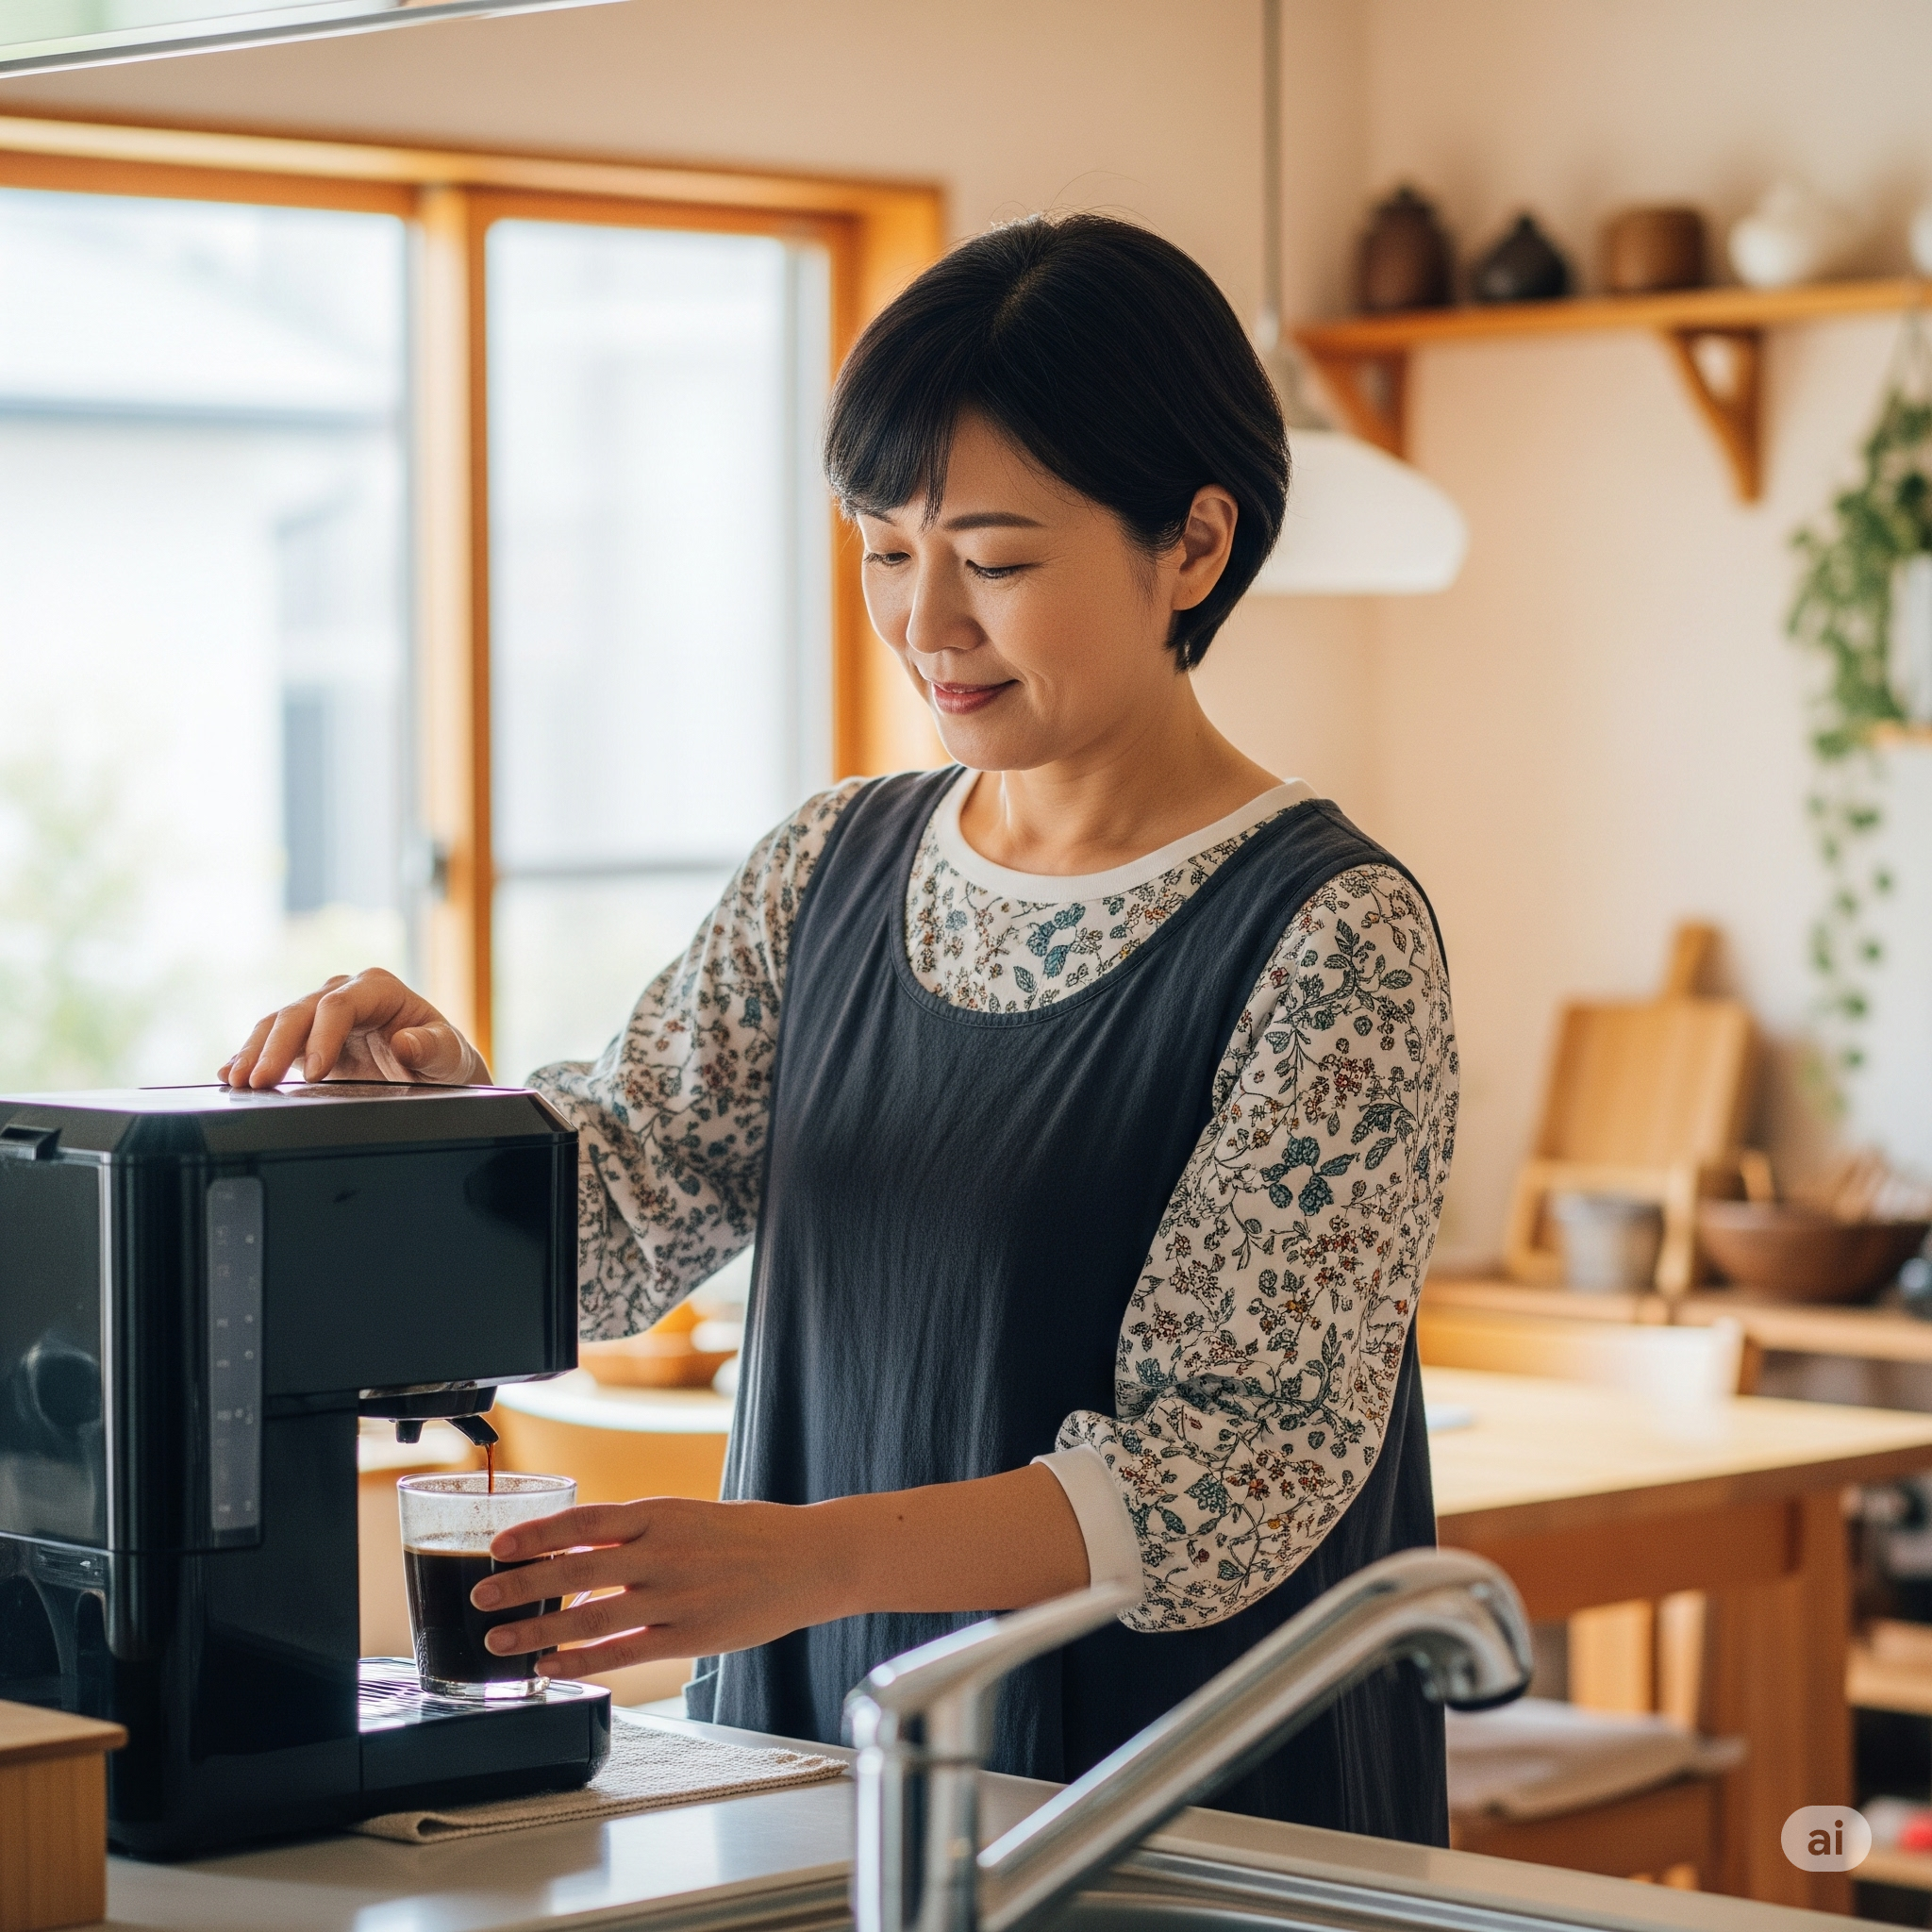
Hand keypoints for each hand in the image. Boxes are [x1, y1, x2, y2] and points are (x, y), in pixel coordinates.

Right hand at [217, 968, 490, 1088]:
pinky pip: (272, 1042)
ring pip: (278, 1023)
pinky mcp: (307, 1039)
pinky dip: (250, 1056)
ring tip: (236, 1080)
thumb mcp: (451, 1056)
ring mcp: (321, 1015)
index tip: (313, 1072)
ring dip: (254, 1051)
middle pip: (300, 1012)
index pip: (338, 1005)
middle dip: (275, 1046)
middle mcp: (345, 994)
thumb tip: (406, 1041)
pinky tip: (230, 1073)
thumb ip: (434, 1047)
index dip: (321, 1036)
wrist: (437, 1072)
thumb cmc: (446, 1060)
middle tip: (258, 1082)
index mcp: (379, 989)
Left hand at [473, 1498, 844, 1678]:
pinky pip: (622, 1653)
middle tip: (481, 1596)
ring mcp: (675, 1599)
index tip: (498, 1546)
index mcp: (661, 1514)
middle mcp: (662, 1554)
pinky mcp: (688, 1637)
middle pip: (574, 1570)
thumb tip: (577, 1546)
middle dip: (520, 1586)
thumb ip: (638, 1532)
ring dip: (537, 1632)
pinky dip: (580, 1661)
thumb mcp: (689, 1516)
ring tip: (498, 1642)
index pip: (583, 1521)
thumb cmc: (748, 1535)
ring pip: (589, 1619)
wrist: (809, 1559)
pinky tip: (552, 1667)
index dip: (536, 1534)